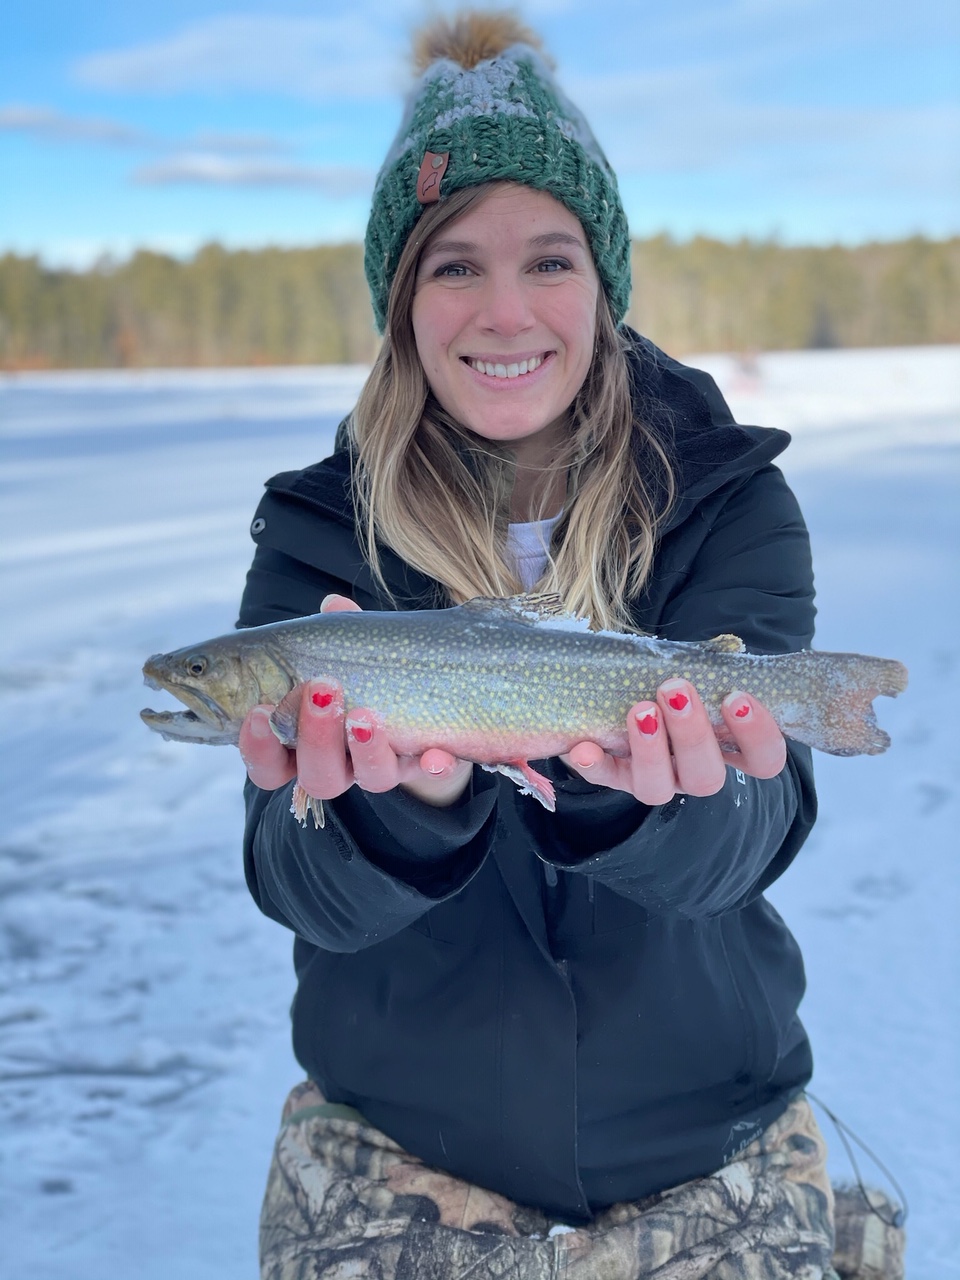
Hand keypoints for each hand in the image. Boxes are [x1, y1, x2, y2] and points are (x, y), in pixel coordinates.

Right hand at [238, 594, 472, 808]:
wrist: (422, 698)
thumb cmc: (360, 673)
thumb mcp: (344, 652)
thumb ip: (334, 635)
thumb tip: (334, 604)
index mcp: (304, 745)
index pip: (269, 765)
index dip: (258, 747)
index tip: (259, 712)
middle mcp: (342, 766)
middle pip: (318, 777)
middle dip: (316, 738)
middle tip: (320, 689)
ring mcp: (384, 768)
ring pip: (370, 779)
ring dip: (366, 748)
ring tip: (364, 713)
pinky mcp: (425, 763)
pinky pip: (432, 776)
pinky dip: (434, 767)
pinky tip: (434, 754)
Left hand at [561, 679, 786, 805]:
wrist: (623, 682)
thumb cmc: (676, 675)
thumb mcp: (699, 669)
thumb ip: (714, 664)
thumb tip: (729, 647)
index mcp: (729, 747)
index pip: (764, 760)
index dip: (758, 736)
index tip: (737, 697)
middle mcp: (695, 770)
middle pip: (707, 777)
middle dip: (692, 734)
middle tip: (676, 689)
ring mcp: (656, 778)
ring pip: (658, 788)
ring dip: (649, 749)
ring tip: (641, 710)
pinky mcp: (616, 775)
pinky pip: (605, 778)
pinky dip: (594, 764)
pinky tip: (583, 747)